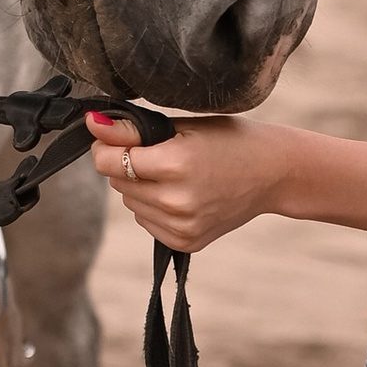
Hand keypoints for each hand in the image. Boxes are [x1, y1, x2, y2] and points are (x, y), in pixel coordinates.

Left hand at [87, 113, 289, 249]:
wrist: (274, 173)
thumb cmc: (230, 141)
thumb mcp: (182, 126)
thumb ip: (133, 130)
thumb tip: (92, 124)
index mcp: (175, 164)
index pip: (108, 161)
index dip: (106, 145)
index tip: (116, 137)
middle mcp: (176, 200)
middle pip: (117, 183)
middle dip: (127, 166)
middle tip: (161, 154)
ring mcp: (182, 226)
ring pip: (130, 203)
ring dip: (140, 188)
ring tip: (176, 175)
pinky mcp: (185, 242)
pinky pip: (146, 221)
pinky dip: (154, 207)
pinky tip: (182, 195)